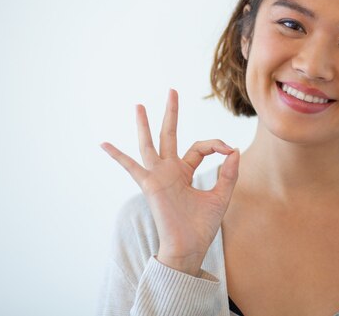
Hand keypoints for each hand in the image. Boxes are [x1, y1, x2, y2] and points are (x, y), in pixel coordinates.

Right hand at [101, 89, 239, 275]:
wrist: (189, 247)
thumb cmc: (202, 226)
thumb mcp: (221, 196)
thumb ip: (229, 174)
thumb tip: (234, 150)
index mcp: (185, 172)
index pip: (199, 147)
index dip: (216, 144)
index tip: (229, 150)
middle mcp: (170, 171)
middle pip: (170, 135)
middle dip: (171, 113)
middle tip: (172, 90)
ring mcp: (158, 176)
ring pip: (150, 144)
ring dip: (145, 125)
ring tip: (139, 105)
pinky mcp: (150, 184)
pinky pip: (131, 167)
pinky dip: (118, 156)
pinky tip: (104, 144)